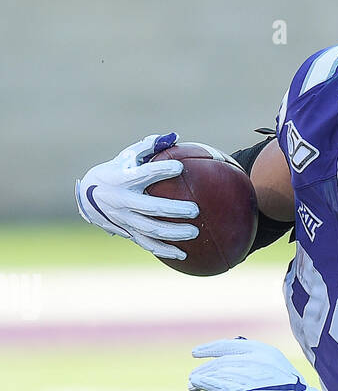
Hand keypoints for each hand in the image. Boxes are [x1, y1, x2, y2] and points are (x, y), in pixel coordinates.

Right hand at [74, 132, 199, 259]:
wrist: (88, 198)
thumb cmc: (115, 172)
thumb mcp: (126, 157)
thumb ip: (148, 147)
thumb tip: (173, 137)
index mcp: (122, 179)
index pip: (144, 174)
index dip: (161, 170)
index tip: (179, 167)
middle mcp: (122, 201)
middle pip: (151, 208)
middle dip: (174, 210)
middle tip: (195, 210)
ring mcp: (125, 220)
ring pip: (152, 230)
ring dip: (174, 233)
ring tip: (195, 232)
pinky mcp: (128, 233)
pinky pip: (148, 245)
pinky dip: (166, 251)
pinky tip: (184, 254)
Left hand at [188, 337, 331, 390]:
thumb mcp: (273, 370)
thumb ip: (252, 365)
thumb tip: (226, 369)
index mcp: (264, 350)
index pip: (230, 345)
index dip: (210, 348)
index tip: (196, 354)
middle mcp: (258, 359)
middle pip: (223, 362)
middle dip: (205, 369)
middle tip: (192, 378)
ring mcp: (255, 375)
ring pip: (221, 374)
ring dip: (203, 378)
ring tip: (192, 384)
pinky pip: (225, 387)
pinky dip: (209, 385)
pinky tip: (198, 385)